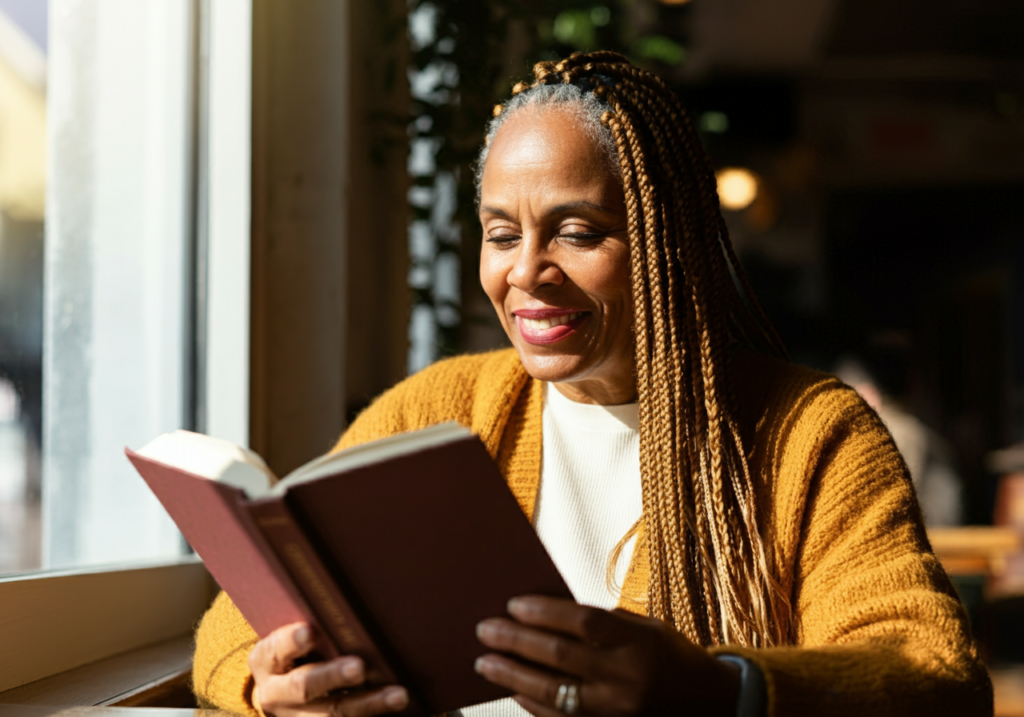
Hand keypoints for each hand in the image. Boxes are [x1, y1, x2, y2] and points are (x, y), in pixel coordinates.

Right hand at [249, 622, 410, 716]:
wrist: (285, 697)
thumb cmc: (299, 652)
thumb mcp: (293, 639)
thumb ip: (314, 625)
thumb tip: (348, 594)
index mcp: (266, 661)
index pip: (275, 649)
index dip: (292, 640)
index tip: (310, 631)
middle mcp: (275, 693)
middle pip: (303, 686)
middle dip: (332, 676)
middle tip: (359, 667)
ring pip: (332, 713)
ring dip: (367, 704)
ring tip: (398, 695)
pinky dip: (373, 715)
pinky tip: (395, 704)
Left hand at [474, 596, 740, 716]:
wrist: (708, 705)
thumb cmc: (670, 656)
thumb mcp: (645, 629)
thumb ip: (603, 623)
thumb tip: (547, 612)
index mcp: (638, 643)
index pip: (583, 622)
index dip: (545, 612)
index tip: (513, 604)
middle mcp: (627, 679)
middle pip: (560, 657)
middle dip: (516, 642)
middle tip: (485, 630)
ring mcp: (617, 712)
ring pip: (552, 693)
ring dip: (513, 676)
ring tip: (485, 663)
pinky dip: (533, 705)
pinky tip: (514, 690)